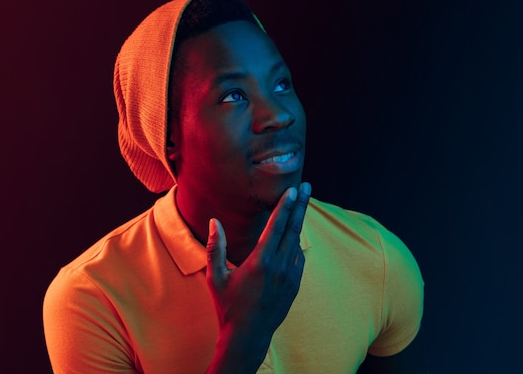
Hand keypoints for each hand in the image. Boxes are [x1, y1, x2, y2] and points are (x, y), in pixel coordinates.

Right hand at [205, 182, 311, 371]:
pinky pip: (298, 258)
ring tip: (299, 206)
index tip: (294, 190)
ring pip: (296, 242)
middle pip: (293, 228)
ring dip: (297, 223)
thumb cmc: (228, 305)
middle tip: (308, 186)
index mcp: (260, 261)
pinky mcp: (294, 285)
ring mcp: (290, 277)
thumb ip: (215, 247)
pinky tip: (292, 237)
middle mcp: (279, 267)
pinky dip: (295, 244)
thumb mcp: (216, 276)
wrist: (248, 336)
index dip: (285, 206)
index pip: (276, 226)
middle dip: (301, 205)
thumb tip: (214, 221)